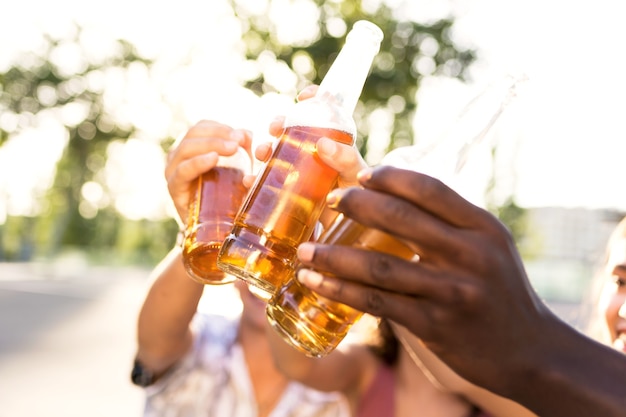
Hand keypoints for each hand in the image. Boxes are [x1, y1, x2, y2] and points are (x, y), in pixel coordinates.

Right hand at [165, 120, 251, 224]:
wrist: (214, 230)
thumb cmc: (226, 195)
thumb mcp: (237, 169)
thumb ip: (242, 150)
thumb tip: (247, 134)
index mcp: (192, 148)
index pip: (201, 127)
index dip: (221, 127)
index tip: (242, 135)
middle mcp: (178, 157)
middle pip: (193, 134)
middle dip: (218, 134)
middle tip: (239, 142)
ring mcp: (173, 171)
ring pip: (186, 148)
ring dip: (211, 144)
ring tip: (232, 149)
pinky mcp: (174, 189)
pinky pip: (182, 171)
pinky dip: (198, 162)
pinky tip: (213, 159)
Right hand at [246, 85, 366, 189]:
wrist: (350, 230)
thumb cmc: (360, 198)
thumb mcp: (355, 175)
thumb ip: (345, 159)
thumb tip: (321, 143)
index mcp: (335, 143)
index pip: (324, 114)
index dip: (314, 100)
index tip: (304, 96)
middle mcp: (315, 154)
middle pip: (293, 131)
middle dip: (280, 124)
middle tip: (275, 127)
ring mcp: (300, 172)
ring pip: (277, 154)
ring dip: (265, 149)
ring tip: (262, 153)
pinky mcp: (289, 193)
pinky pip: (268, 183)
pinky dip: (256, 180)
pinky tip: (250, 182)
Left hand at [294, 165, 553, 396]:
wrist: (530, 351)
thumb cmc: (499, 291)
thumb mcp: (488, 247)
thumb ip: (448, 223)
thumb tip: (395, 196)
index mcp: (482, 227)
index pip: (429, 188)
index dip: (389, 177)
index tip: (360, 174)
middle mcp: (470, 254)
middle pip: (401, 218)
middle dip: (356, 204)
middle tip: (329, 201)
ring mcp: (452, 291)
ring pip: (380, 266)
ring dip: (334, 256)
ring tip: (303, 250)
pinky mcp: (436, 325)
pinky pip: (379, 303)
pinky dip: (342, 292)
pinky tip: (316, 284)